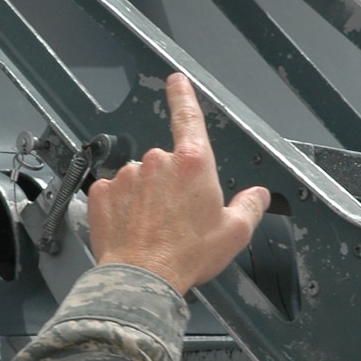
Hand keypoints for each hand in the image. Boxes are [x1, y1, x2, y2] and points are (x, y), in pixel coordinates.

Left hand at [87, 73, 269, 295]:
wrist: (142, 279)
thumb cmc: (186, 256)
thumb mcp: (234, 233)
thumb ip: (250, 206)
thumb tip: (258, 196)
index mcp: (193, 163)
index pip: (188, 116)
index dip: (182, 94)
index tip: (176, 81)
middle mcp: (157, 162)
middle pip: (167, 163)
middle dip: (171, 184)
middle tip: (178, 218)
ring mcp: (126, 176)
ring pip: (140, 179)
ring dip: (146, 198)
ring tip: (155, 229)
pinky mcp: (102, 192)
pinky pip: (115, 194)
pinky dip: (123, 208)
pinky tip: (133, 229)